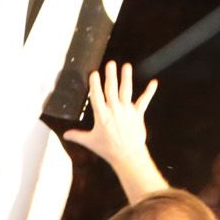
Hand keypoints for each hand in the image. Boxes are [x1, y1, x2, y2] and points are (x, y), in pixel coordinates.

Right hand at [62, 62, 166, 202]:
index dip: (95, 84)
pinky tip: (154, 82)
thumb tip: (65, 135)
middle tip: (110, 64)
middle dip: (110, 75)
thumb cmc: (107, 149)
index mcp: (101, 116)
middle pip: (112, 89)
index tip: (94, 73)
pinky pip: (144, 101)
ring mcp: (127, 111)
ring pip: (126, 91)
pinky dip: (149, 92)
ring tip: (126, 66)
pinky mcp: (138, 114)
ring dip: (126, 78)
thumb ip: (77, 136)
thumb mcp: (90, 142)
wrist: (127, 155)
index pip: (97, 96)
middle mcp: (114, 110)